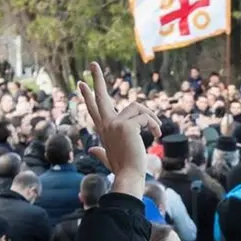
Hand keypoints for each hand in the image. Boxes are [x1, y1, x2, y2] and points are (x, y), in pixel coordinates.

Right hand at [78, 62, 159, 198]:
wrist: (128, 176)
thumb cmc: (122, 168)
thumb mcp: (109, 158)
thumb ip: (100, 153)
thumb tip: (91, 150)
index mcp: (104, 129)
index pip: (94, 109)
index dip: (87, 96)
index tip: (82, 84)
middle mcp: (106, 124)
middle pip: (100, 97)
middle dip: (97, 79)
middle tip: (93, 64)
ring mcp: (115, 124)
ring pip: (137, 108)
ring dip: (151, 117)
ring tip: (157, 131)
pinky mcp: (127, 125)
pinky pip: (145, 117)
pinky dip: (154, 125)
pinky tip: (156, 136)